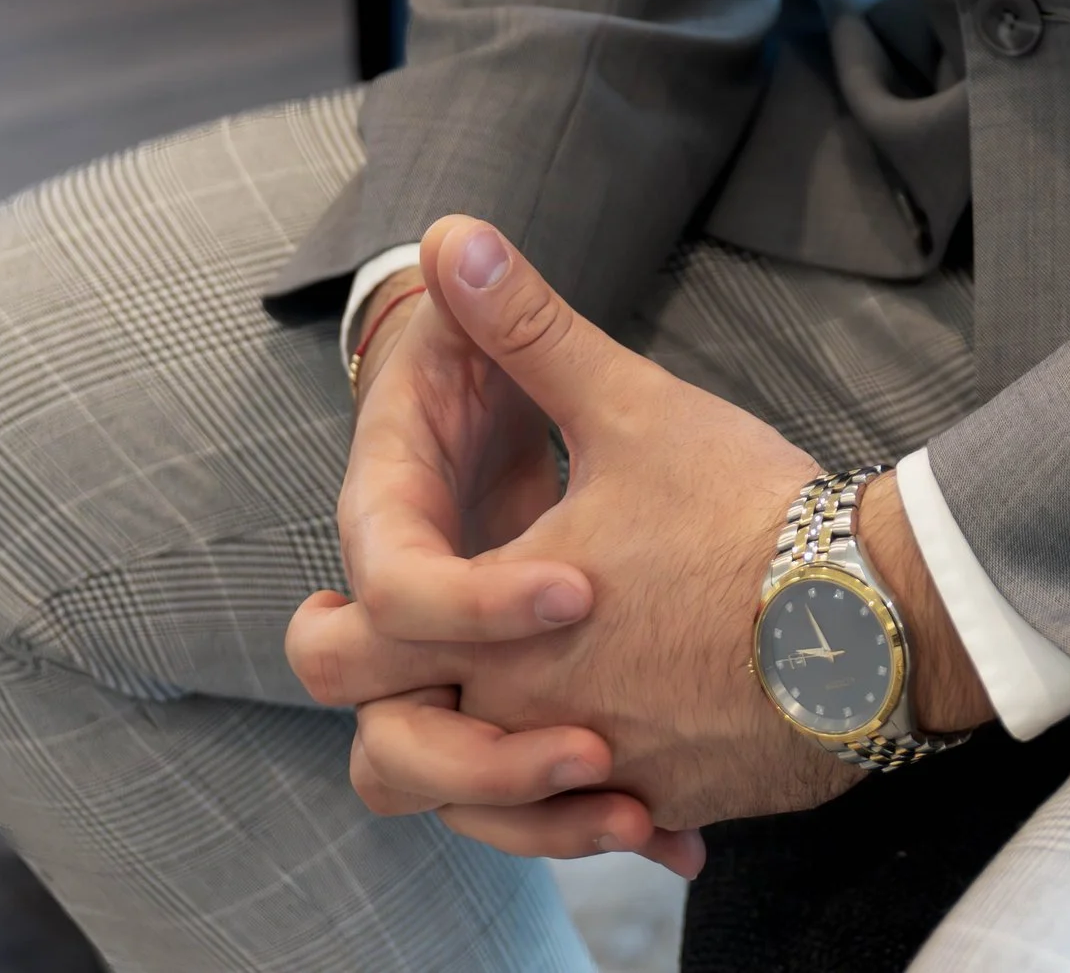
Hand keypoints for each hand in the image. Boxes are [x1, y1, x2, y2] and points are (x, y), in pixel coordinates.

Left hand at [289, 217, 992, 857]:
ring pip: (487, 811)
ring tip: (506, 713)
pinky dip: (584, 798)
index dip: (366, 611)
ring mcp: (598, 777)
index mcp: (497, 631)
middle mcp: (527, 723)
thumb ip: (530, 329)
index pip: (362, 647)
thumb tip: (454, 239)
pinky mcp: (668, 804)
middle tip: (404, 660)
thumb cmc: (745, 514)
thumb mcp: (630, 406)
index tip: (384, 582)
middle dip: (400, 708)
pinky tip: (620, 747)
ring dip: (485, 771)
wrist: (872, 621)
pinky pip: (590, 824)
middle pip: (397, 756)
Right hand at [289, 252, 692, 868]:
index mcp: (395, 530)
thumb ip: (508, 316)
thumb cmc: (506, 390)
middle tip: (593, 740)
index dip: (475, 602)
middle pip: (389, 743)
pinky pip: (521, 815)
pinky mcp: (506, 724)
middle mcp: (408, 628)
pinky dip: (593, 833)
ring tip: (642, 811)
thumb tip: (457, 228)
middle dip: (484, 758)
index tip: (580, 585)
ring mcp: (451, 682)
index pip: (392, 599)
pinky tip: (679, 840)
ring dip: (538, 820)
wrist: (475, 430)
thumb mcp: (547, 365)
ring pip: (450, 798)